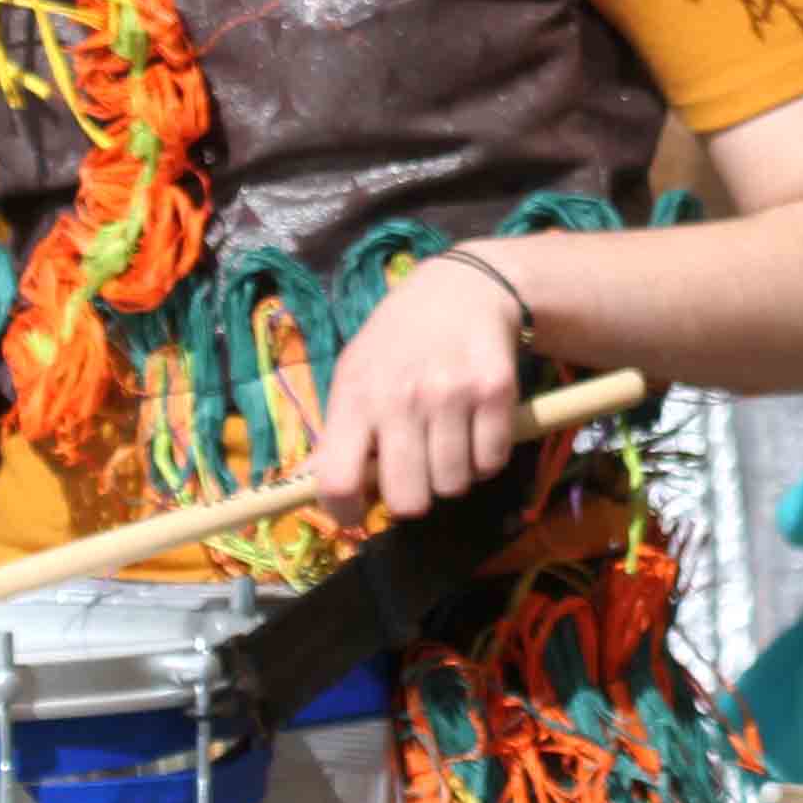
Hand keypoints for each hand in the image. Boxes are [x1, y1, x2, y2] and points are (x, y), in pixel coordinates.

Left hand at [306, 252, 531, 526]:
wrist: (463, 288)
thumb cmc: (398, 339)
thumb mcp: (354, 372)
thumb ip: (335, 433)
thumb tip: (306, 487)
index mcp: (356, 395)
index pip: (339, 481)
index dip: (345, 513)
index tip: (357, 514)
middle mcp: (402, 397)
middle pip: (408, 499)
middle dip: (411, 497)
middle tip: (413, 473)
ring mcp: (452, 394)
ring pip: (453, 486)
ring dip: (451, 476)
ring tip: (446, 442)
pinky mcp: (496, 391)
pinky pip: (490, 463)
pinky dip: (484, 458)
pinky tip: (474, 429)